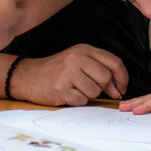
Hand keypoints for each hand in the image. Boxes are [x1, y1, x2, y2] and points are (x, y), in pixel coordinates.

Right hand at [11, 44, 128, 105]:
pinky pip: (82, 100)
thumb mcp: (78, 62)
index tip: (120, 87)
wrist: (28, 76)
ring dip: (88, 94)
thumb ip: (99, 70)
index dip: (122, 77)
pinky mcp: (61, 88)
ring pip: (95, 91)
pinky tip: (67, 93)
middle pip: (106, 77)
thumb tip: (118, 90)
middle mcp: (76, 58)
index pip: (114, 62)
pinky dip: (77, 101)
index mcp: (83, 50)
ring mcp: (68, 73)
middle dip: (102, 87)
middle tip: (89, 87)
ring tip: (74, 88)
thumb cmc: (56, 70)